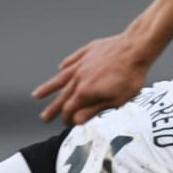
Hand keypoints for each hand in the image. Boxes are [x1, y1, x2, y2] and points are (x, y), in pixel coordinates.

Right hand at [31, 33, 150, 125]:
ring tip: (37, 95)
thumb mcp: (117, 100)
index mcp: (85, 91)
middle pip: (62, 96)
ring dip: (48, 87)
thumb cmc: (131, 76)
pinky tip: (61, 69)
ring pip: (61, 77)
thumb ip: (95, 110)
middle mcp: (78, 77)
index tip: (67, 125)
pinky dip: (65, 66)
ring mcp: (81, 63)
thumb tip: (77, 121)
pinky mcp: (87, 51)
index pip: (70, 109)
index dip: (67, 119)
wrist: (136, 47)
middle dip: (53, 109)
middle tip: (44, 118)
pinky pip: (72, 60)